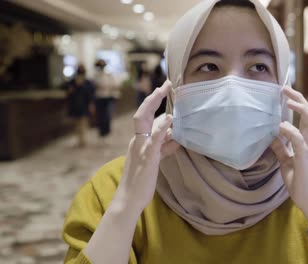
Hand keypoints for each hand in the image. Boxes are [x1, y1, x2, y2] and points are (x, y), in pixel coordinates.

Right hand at [113, 80, 179, 213]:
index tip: (165, 89)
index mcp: (138, 141)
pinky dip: (161, 128)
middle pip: (142, 112)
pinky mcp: (148, 158)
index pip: (145, 117)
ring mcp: (141, 148)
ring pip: (144, 120)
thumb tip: (175, 135)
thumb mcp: (155, 159)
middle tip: (167, 84)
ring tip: (165, 90)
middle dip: (154, 97)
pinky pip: (154, 140)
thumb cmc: (142, 181)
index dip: (154, 103)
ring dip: (154, 104)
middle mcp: (137, 141)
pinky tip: (169, 118)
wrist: (130, 200)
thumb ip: (164, 146)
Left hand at [270, 86, 307, 227]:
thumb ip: (281, 149)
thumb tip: (272, 136)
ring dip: (300, 110)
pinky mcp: (305, 162)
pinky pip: (299, 143)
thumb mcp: (287, 163)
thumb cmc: (301, 185)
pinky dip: (290, 132)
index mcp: (306, 143)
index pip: (305, 118)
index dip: (297, 103)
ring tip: (287, 100)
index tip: (286, 92)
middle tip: (286, 88)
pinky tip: (280, 126)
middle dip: (299, 100)